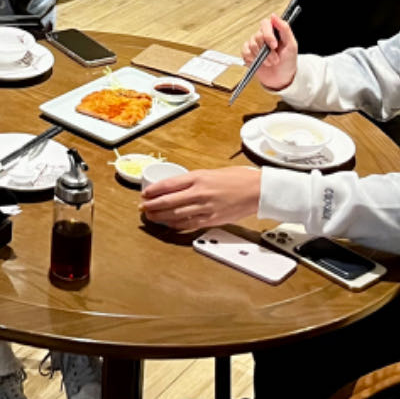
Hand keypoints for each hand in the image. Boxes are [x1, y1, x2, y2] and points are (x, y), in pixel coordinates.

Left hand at [139, 167, 262, 233]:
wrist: (257, 190)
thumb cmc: (237, 179)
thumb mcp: (211, 172)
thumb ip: (193, 180)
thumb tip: (176, 187)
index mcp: (198, 178)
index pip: (168, 185)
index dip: (153, 190)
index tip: (145, 193)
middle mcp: (199, 193)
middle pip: (168, 201)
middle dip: (152, 205)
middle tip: (142, 207)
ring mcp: (205, 208)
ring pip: (175, 215)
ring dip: (160, 217)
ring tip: (151, 216)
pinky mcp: (212, 220)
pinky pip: (189, 224)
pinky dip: (176, 225)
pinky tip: (168, 225)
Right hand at [240, 15, 298, 90]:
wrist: (281, 78)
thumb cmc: (288, 62)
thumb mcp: (292, 45)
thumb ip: (284, 28)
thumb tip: (274, 16)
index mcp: (273, 31)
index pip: (265, 24)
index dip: (268, 35)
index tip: (274, 45)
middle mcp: (263, 36)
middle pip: (258, 36)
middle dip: (267, 51)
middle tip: (275, 59)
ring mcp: (254, 44)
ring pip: (251, 45)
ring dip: (262, 57)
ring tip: (270, 63)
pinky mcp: (247, 53)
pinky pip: (245, 52)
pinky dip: (252, 59)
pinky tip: (259, 62)